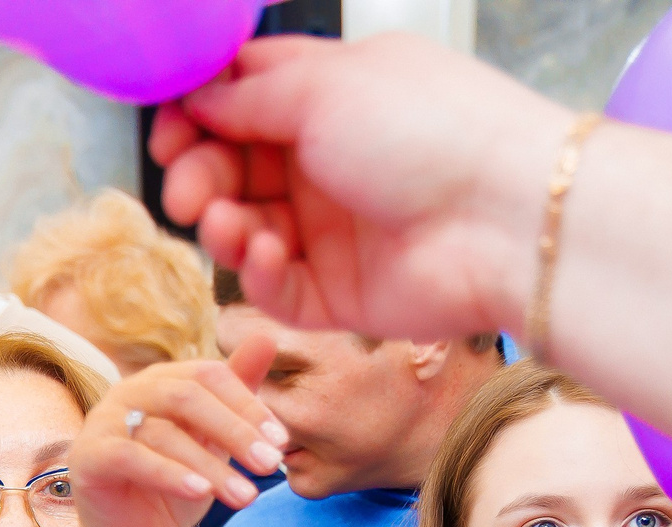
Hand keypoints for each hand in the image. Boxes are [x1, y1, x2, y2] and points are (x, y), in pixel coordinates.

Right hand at [59, 335, 280, 526]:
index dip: (248, 406)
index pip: (209, 375)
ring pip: (164, 433)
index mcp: (161, 380)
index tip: (281, 442)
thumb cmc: (176, 489)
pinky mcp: (87, 456)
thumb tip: (267, 336)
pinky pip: (130, 457)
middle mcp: (129, 391)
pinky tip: (201, 493)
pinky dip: (169, 474)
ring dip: (211, 467)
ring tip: (246, 497)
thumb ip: (238, 392)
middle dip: (235, 431)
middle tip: (270, 465)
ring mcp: (103, 421)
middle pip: (187, 395)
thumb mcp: (215, 442)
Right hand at [151, 34, 570, 340]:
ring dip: (224, 226)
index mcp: (332, 95)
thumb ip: (249, 95)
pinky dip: (259, 272)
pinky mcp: (340, 293)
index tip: (168, 130)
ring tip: (228, 224)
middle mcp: (330, 160)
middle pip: (233, 166)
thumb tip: (196, 98)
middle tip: (187, 192)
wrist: (503, 217)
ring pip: (246, 229)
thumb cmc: (430, 130)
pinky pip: (276, 287)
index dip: (196, 113)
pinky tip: (268, 254)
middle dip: (199, 176)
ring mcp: (335, 229)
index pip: (244, 97)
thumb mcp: (325, 87)